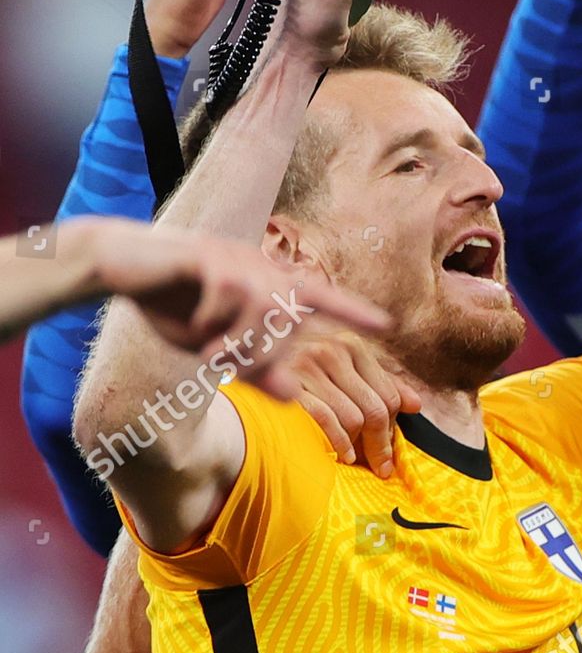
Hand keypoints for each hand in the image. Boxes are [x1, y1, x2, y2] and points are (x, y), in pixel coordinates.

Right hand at [88, 218, 391, 399]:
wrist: (124, 264)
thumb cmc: (176, 303)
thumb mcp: (218, 345)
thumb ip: (255, 369)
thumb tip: (294, 397)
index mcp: (268, 284)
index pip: (321, 299)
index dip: (353, 312)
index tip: (386, 325)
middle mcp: (261, 267)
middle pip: (283, 326)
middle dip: (256, 358)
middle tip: (223, 365)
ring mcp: (237, 258)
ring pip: (258, 313)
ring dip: (233, 343)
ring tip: (209, 351)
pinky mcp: (208, 255)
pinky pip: (224, 300)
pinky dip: (208, 321)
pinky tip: (193, 321)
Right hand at [285, 328, 421, 475]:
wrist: (246, 357)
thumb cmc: (299, 369)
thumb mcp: (341, 366)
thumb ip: (380, 382)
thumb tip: (416, 404)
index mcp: (350, 345)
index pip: (388, 395)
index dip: (392, 428)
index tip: (389, 453)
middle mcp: (331, 351)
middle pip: (375, 409)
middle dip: (381, 444)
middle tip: (381, 467)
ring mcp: (308, 368)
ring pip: (354, 418)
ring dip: (358, 447)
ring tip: (355, 459)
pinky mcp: (288, 387)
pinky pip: (326, 421)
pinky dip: (339, 443)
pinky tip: (341, 456)